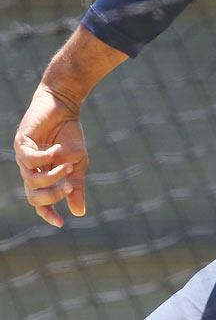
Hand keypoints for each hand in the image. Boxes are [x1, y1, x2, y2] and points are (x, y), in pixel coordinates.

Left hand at [14, 86, 87, 227]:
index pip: (39, 203)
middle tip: (69, 187)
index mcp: (42, 176)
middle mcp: (30, 171)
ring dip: (52, 176)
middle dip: (53, 195)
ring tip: (67, 164)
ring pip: (32, 180)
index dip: (48, 213)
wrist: (64, 106)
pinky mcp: (21, 143)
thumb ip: (76, 186)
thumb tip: (79, 213)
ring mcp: (23, 158)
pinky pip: (30, 160)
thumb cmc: (70, 134)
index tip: (61, 222)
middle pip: (33, 197)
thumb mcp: (78, 162)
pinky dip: (45, 158)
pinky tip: (56, 150)